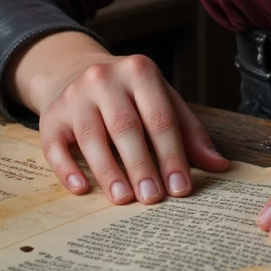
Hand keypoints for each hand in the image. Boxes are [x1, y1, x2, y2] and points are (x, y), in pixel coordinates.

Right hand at [5, 30, 229, 204]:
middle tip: (153, 199)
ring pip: (92, 137)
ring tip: (123, 199)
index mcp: (140, 71)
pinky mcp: (50, 117)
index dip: (171, 154)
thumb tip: (220, 166)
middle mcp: (104, 78)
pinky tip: (81, 190)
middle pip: (125, 127)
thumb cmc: (129, 95)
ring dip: (109, 171)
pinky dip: (67, 170)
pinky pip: (55, 146)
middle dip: (141, 165)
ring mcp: (74, 96)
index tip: (181, 188)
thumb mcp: (161, 100)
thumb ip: (189, 132)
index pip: (159, 117)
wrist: (74, 72)